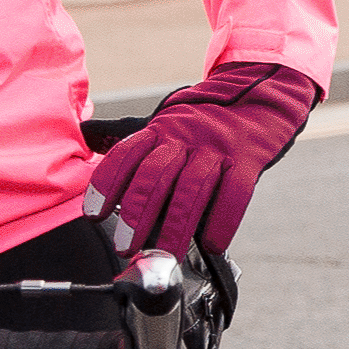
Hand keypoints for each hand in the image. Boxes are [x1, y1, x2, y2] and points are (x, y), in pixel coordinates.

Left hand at [89, 59, 321, 258]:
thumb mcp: (168, 121)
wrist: (262, 94)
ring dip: (176, 225)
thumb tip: (87, 138)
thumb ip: (133, 138)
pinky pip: (235, 191)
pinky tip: (213, 244)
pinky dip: (224, 220)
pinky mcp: (250, 159)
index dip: (107, 184)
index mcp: (163, 129)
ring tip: (165, 254)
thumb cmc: (208, 118)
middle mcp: (187, 136)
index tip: (93, 214)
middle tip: (125, 246)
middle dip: (137, 213)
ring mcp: (219, 147)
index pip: (128, 154)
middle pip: (156, 174)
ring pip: (193, 188)